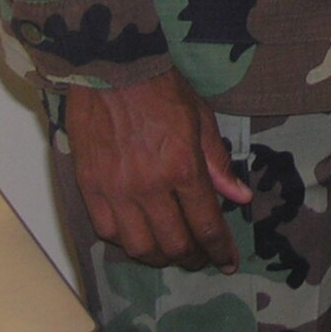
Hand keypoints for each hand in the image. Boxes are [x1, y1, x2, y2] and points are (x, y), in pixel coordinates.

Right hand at [63, 70, 252, 271]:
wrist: (112, 69)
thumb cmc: (160, 89)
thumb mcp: (200, 119)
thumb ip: (218, 163)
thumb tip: (240, 197)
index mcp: (182, 167)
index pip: (206, 224)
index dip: (220, 250)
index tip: (227, 262)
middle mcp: (149, 187)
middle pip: (174, 244)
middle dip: (192, 257)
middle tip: (200, 256)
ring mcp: (116, 191)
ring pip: (139, 247)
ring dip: (159, 257)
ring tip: (171, 251)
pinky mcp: (90, 189)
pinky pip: (108, 232)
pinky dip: (125, 241)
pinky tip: (138, 236)